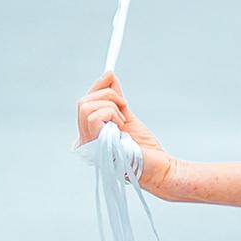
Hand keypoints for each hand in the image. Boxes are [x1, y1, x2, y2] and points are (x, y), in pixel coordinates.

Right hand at [74, 71, 177, 197]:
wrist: (158, 166)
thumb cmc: (144, 148)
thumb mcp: (127, 116)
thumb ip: (116, 99)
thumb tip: (109, 76)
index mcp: (91, 134)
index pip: (84, 103)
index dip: (97, 87)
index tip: (110, 74)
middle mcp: (85, 140)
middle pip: (82, 102)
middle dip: (106, 94)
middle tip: (125, 106)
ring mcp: (89, 144)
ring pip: (85, 106)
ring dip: (110, 104)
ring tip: (124, 119)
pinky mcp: (97, 144)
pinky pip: (94, 116)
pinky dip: (111, 112)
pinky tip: (122, 125)